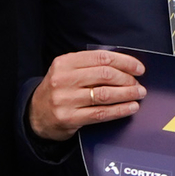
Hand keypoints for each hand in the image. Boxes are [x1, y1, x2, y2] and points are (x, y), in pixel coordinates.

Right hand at [29, 49, 145, 141]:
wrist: (36, 115)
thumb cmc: (60, 91)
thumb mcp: (67, 72)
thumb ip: (90, 66)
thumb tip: (126, 68)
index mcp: (64, 63)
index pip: (101, 58)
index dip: (125, 62)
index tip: (139, 68)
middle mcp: (62, 79)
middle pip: (105, 75)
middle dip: (127, 79)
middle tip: (138, 84)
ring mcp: (65, 99)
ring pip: (105, 94)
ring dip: (127, 94)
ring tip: (138, 94)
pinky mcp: (69, 117)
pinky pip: (101, 113)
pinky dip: (120, 110)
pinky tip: (131, 107)